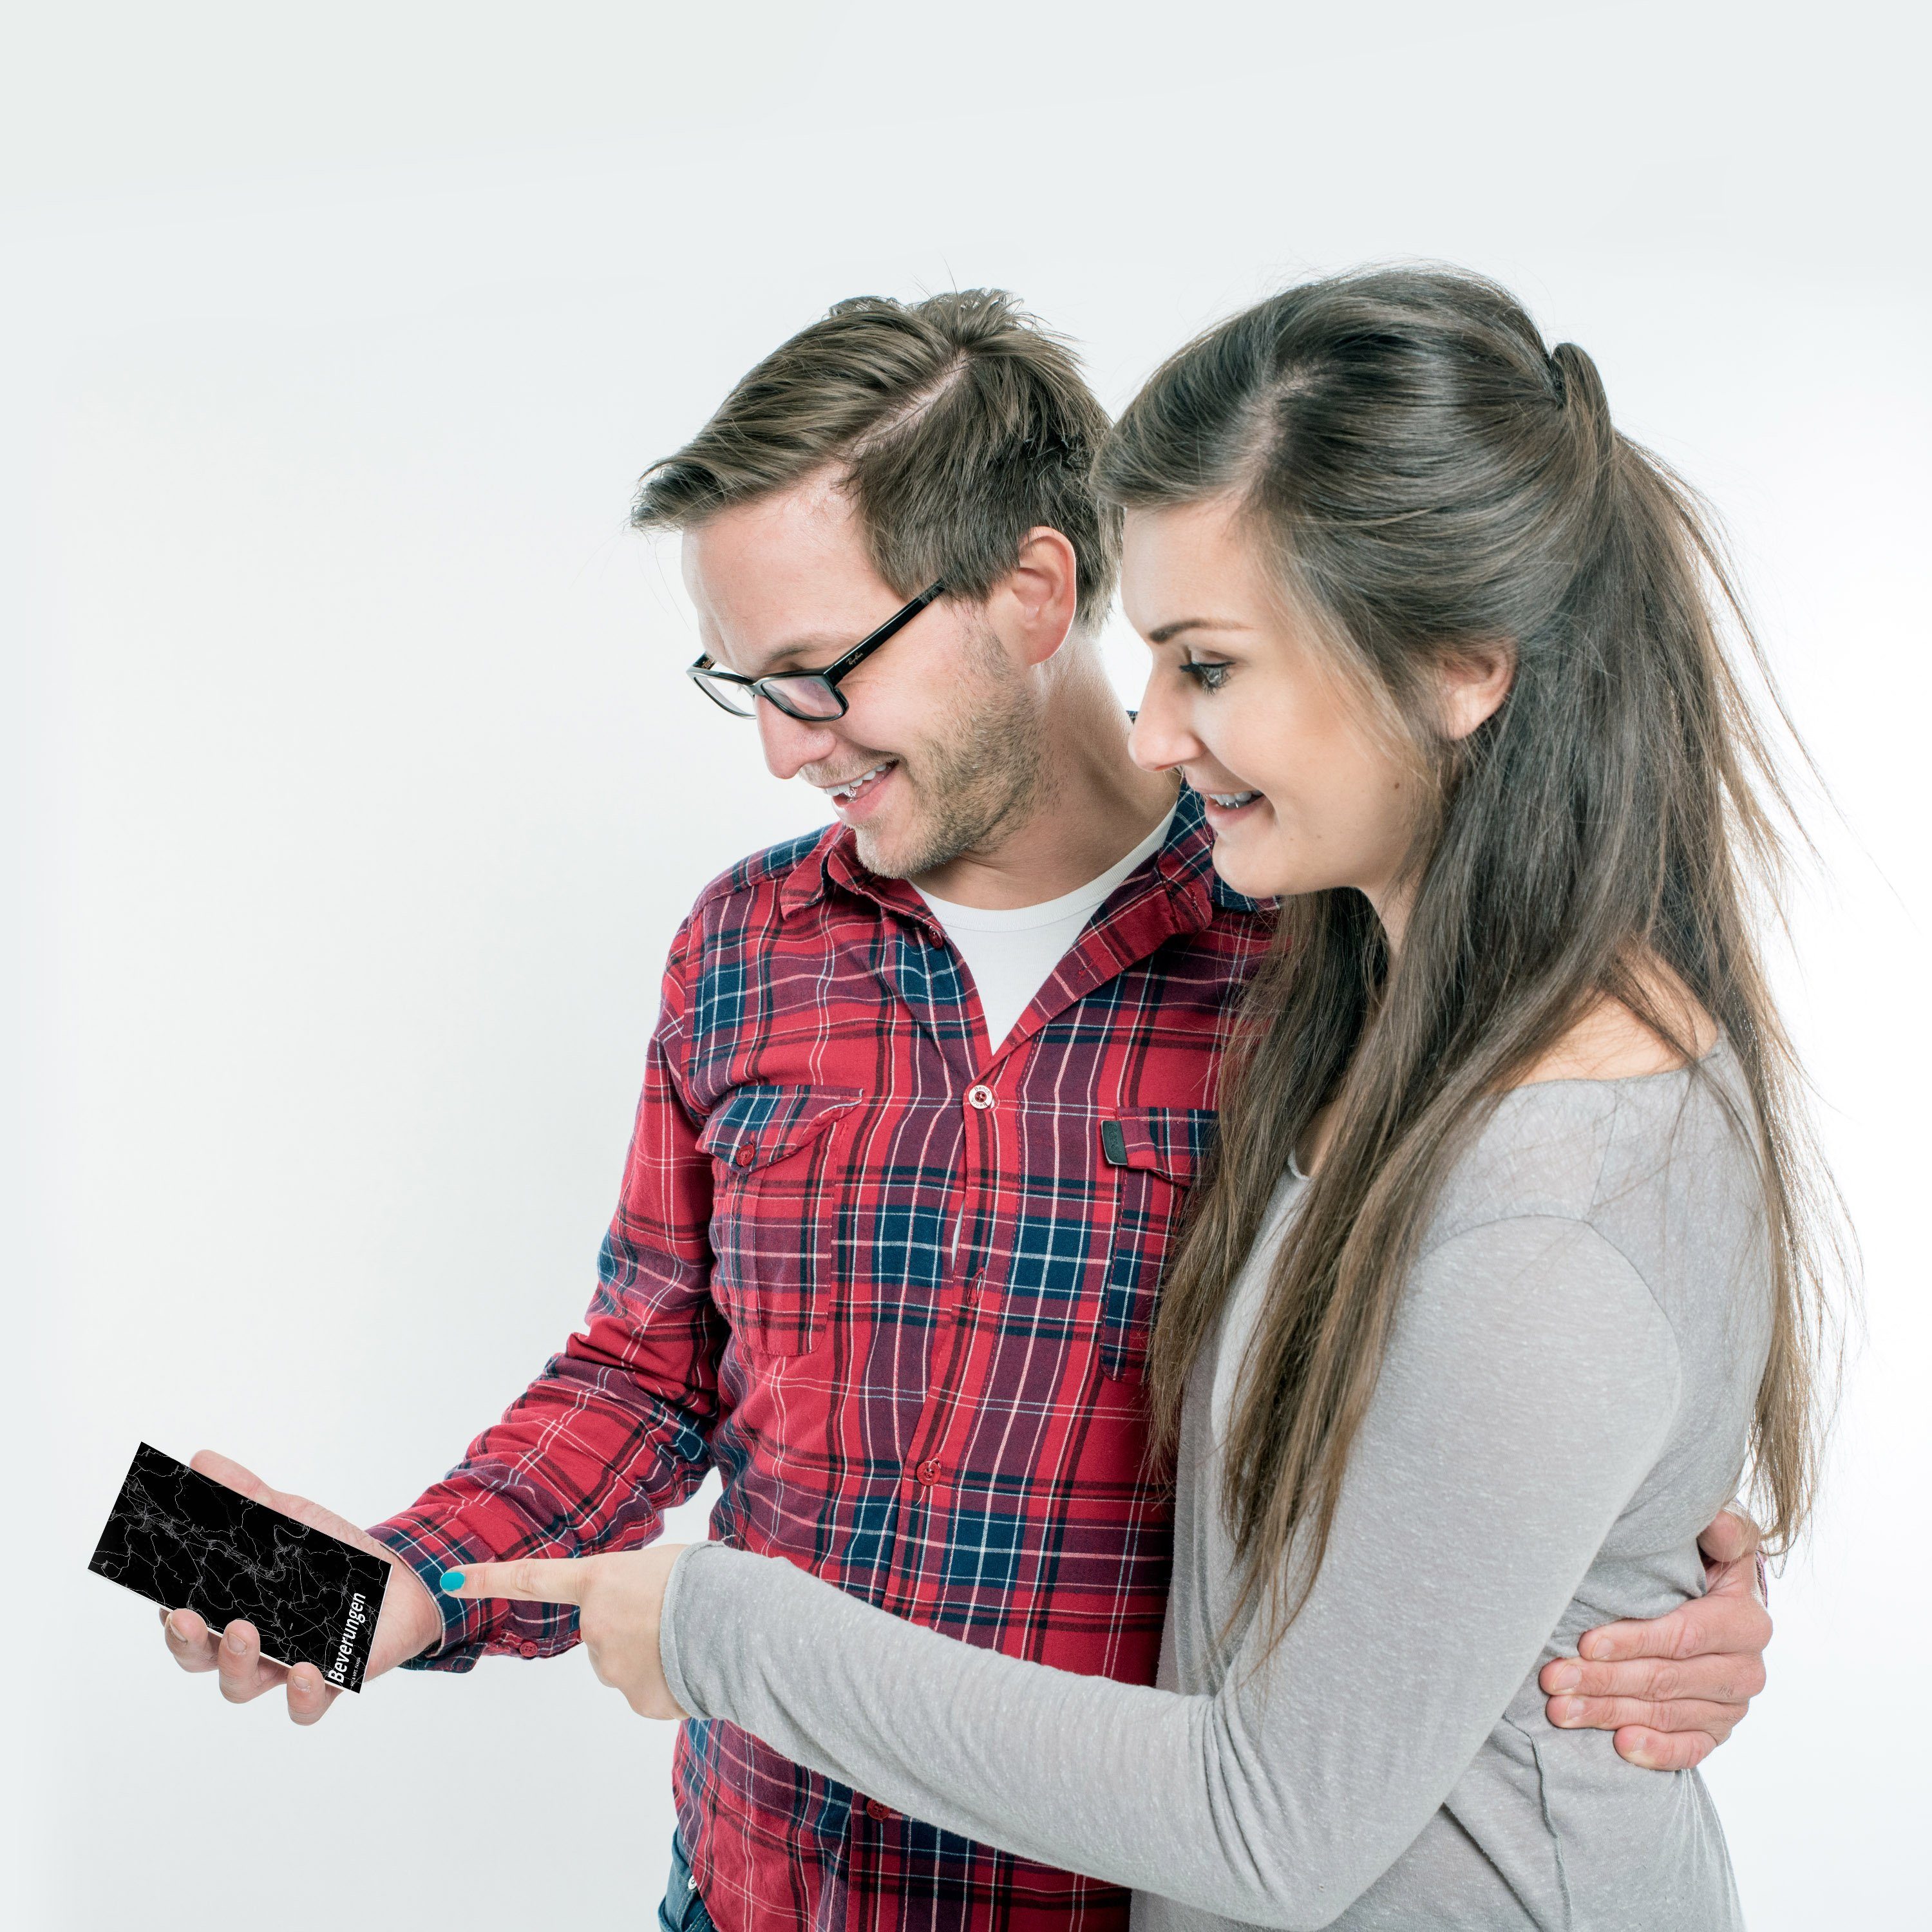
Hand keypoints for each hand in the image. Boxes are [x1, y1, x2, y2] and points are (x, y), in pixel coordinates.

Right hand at [157, 1450, 441, 1724]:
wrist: (399, 1581)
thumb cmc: (331, 1556)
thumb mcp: (290, 1518)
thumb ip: (246, 1495)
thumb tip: (202, 1461)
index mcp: (230, 1606)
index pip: (182, 1616)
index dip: (168, 1611)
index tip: (165, 1595)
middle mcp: (248, 1645)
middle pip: (199, 1657)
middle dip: (188, 1641)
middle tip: (189, 1617)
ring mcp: (283, 1669)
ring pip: (241, 1686)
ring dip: (236, 1663)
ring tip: (247, 1632)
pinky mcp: (327, 1685)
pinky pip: (304, 1708)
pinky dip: (302, 1696)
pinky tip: (308, 1671)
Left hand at [441, 1546, 688, 1717]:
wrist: (737, 1627)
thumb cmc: (707, 1582)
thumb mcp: (666, 1564)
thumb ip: (634, 1588)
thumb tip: (640, 1616)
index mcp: (600, 1580)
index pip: (532, 1578)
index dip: (490, 1579)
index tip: (453, 1580)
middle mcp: (594, 1625)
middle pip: (603, 1632)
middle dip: (633, 1629)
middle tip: (673, 1619)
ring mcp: (612, 1668)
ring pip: (627, 1663)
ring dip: (654, 1657)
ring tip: (691, 1642)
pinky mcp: (637, 1701)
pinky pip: (649, 1691)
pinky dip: (670, 1682)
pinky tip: (693, 1668)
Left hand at [1539, 1507, 1770, 1770]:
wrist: (1717, 1603)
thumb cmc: (1703, 1563)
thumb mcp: (1718, 1541)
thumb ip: (1724, 1531)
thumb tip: (1717, 1523)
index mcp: (1746, 1620)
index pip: (1682, 1636)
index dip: (1633, 1640)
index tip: (1586, 1642)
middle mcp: (1746, 1669)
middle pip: (1665, 1680)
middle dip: (1604, 1680)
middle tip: (1554, 1680)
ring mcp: (1733, 1705)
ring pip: (1665, 1714)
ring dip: (1610, 1713)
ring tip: (1561, 1709)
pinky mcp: (1718, 1731)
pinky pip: (1690, 1749)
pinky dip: (1656, 1750)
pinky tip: (1621, 1746)